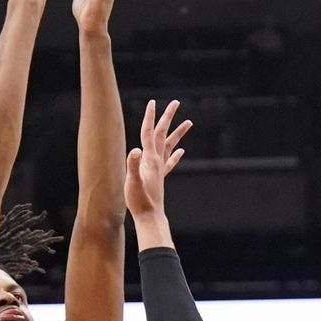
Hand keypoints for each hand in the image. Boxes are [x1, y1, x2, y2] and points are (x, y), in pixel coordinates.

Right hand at [125, 100, 191, 220]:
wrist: (150, 217)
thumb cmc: (139, 201)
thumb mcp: (131, 182)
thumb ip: (132, 165)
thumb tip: (135, 150)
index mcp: (149, 159)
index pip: (148, 132)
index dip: (150, 117)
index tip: (153, 102)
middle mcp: (157, 161)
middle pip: (162, 133)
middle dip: (168, 117)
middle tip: (176, 102)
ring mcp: (160, 169)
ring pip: (170, 145)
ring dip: (178, 133)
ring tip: (189, 122)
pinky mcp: (160, 178)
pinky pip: (170, 162)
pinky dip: (176, 155)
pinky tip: (181, 151)